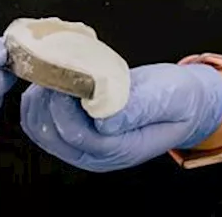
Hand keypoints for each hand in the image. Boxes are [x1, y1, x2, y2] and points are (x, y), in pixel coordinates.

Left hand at [20, 63, 221, 172]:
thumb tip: (106, 117)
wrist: (182, 102)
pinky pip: (43, 124)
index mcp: (124, 150)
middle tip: (53, 66)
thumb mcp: (171, 97)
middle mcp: (100, 155)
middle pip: (55, 135)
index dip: (66, 106)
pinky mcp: (77, 134)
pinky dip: (39, 102)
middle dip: (48, 100)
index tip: (66, 75)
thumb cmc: (178, 98)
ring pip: (43, 131)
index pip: (80, 135)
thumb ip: (141, 107)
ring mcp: (85, 147)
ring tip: (50, 70)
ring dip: (39, 100)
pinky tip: (48, 81)